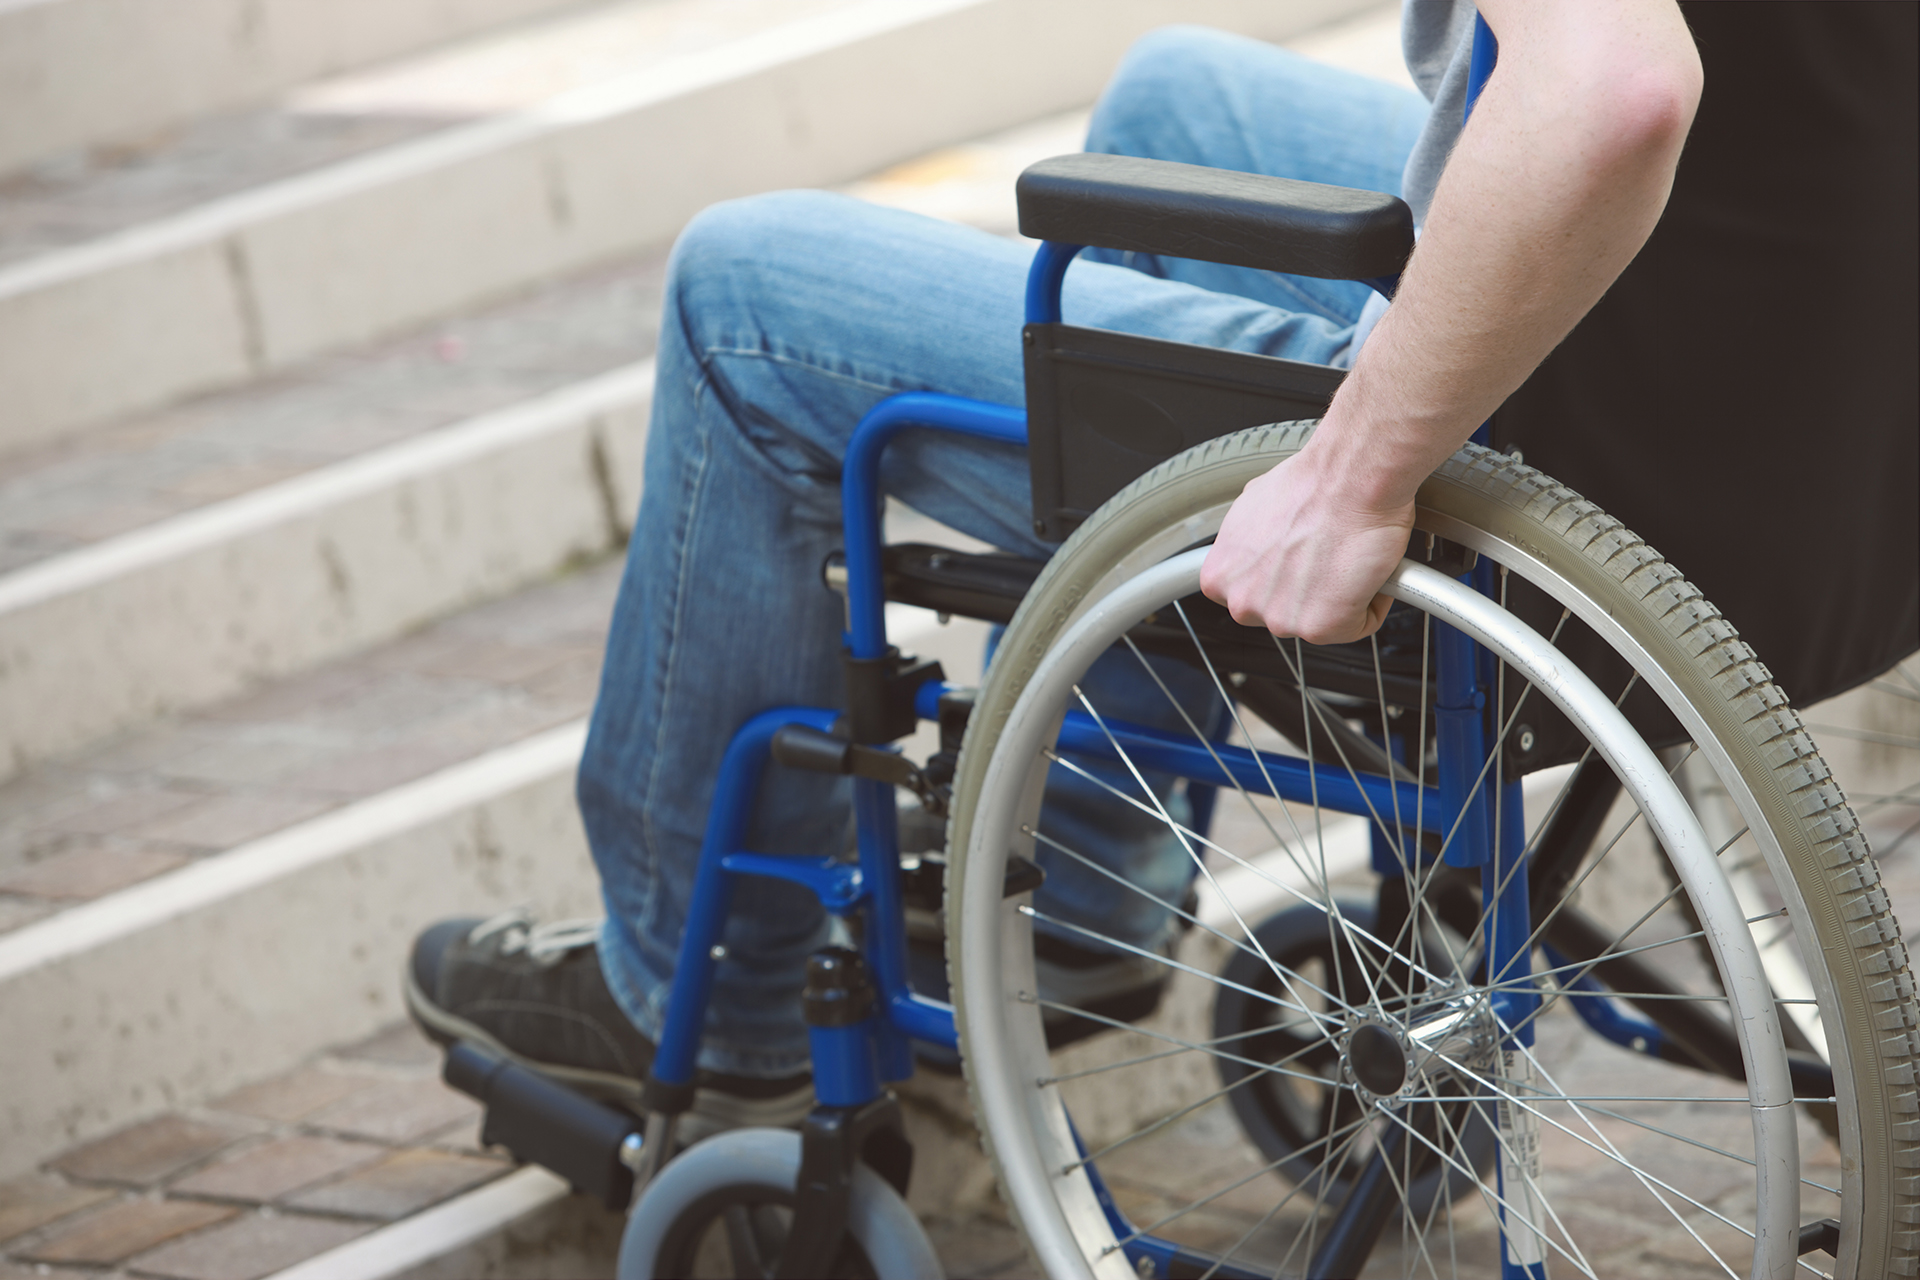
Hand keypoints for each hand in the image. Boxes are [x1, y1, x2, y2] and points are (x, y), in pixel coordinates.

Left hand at [1198, 447, 1414, 644]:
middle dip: (1306, 591)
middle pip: (1282, 613)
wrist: (1350, 477)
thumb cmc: (1312, 484)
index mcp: (1219, 578)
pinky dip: (1370, 602)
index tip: (1296, 565)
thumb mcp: (1253, 510)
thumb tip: (1261, 548)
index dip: (1280, 580)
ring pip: (1317, 621)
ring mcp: (1279, 620)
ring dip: (1337, 596)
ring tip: (1345, 558)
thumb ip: (1250, 544)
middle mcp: (1242, 603)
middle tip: (1326, 557)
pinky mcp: (1319, 627)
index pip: (1249, 597)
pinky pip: (1355, 626)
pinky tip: (1365, 571)